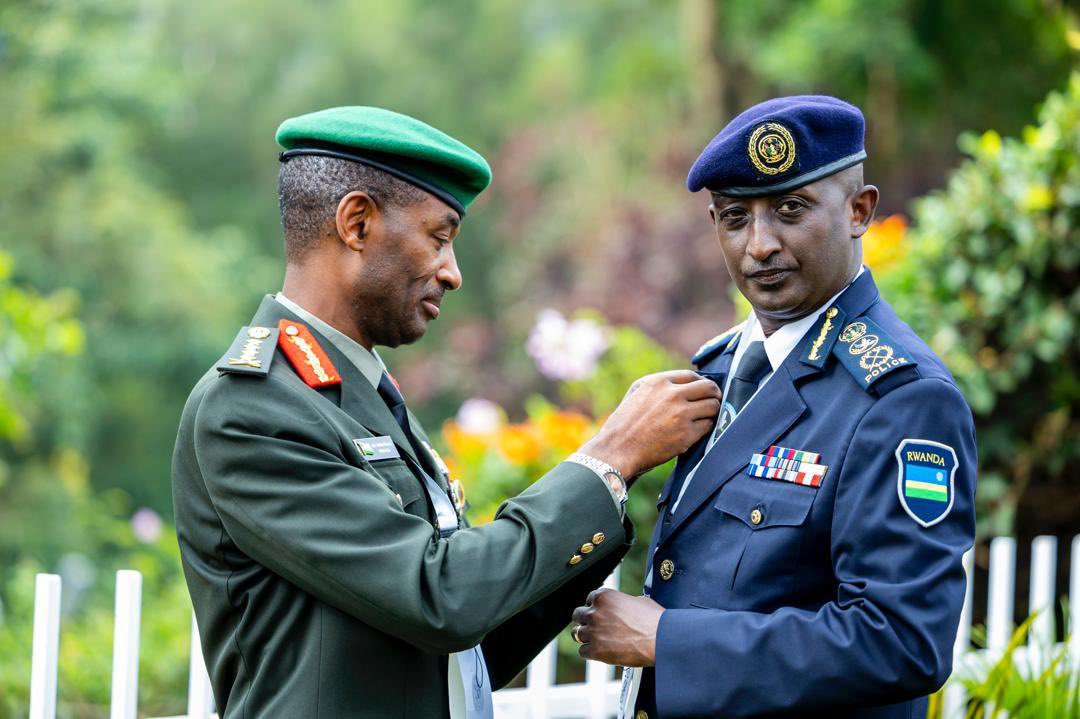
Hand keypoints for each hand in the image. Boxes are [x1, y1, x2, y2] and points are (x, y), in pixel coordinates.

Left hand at [571, 588, 663, 665]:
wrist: (660, 640)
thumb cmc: (654, 620)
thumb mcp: (638, 601)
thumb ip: (622, 602)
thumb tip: (622, 607)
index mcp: (604, 597)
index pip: (589, 599)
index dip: (594, 607)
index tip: (599, 613)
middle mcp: (595, 612)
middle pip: (577, 615)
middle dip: (585, 620)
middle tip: (594, 627)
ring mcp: (593, 631)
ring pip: (577, 634)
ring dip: (586, 637)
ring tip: (596, 641)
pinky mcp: (595, 650)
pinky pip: (582, 651)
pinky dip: (589, 652)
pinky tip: (599, 652)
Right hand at [579, 370, 720, 479]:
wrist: (617, 450)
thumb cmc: (624, 423)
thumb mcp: (636, 392)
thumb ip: (660, 385)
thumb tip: (685, 384)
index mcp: (659, 382)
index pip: (693, 376)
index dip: (701, 383)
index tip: (703, 390)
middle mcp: (672, 395)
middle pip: (709, 388)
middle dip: (714, 395)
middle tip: (713, 402)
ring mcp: (682, 414)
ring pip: (713, 406)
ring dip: (711, 412)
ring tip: (704, 418)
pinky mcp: (687, 434)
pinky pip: (708, 426)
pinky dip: (705, 428)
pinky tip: (695, 432)